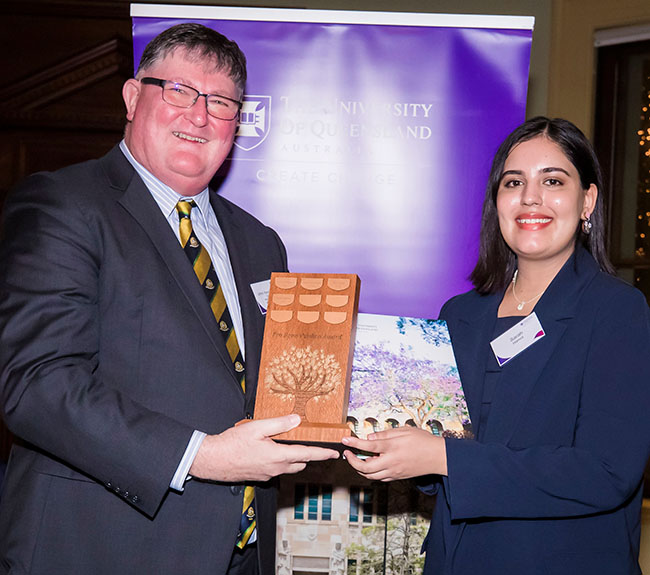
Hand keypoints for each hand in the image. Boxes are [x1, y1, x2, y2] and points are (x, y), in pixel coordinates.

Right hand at [190, 414, 338, 481]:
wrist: (212, 461)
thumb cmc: (232, 444)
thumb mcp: (257, 428)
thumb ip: (278, 424)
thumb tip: (296, 420)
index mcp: (278, 456)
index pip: (307, 455)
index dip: (323, 454)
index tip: (334, 453)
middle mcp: (276, 468)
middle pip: (300, 463)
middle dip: (309, 456)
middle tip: (316, 446)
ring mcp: (268, 474)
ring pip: (289, 467)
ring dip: (295, 458)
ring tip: (294, 446)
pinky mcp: (260, 476)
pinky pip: (277, 469)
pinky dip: (281, 461)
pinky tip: (273, 451)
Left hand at [341, 426, 446, 480]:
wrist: (438, 457)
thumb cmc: (423, 441)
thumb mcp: (404, 431)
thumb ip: (385, 433)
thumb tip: (370, 437)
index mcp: (392, 447)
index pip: (368, 445)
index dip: (354, 443)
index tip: (345, 440)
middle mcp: (391, 462)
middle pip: (365, 468)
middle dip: (352, 462)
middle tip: (348, 454)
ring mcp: (394, 472)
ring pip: (371, 476)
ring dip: (361, 469)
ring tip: (357, 459)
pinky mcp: (397, 477)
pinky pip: (380, 478)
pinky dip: (371, 473)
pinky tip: (371, 464)